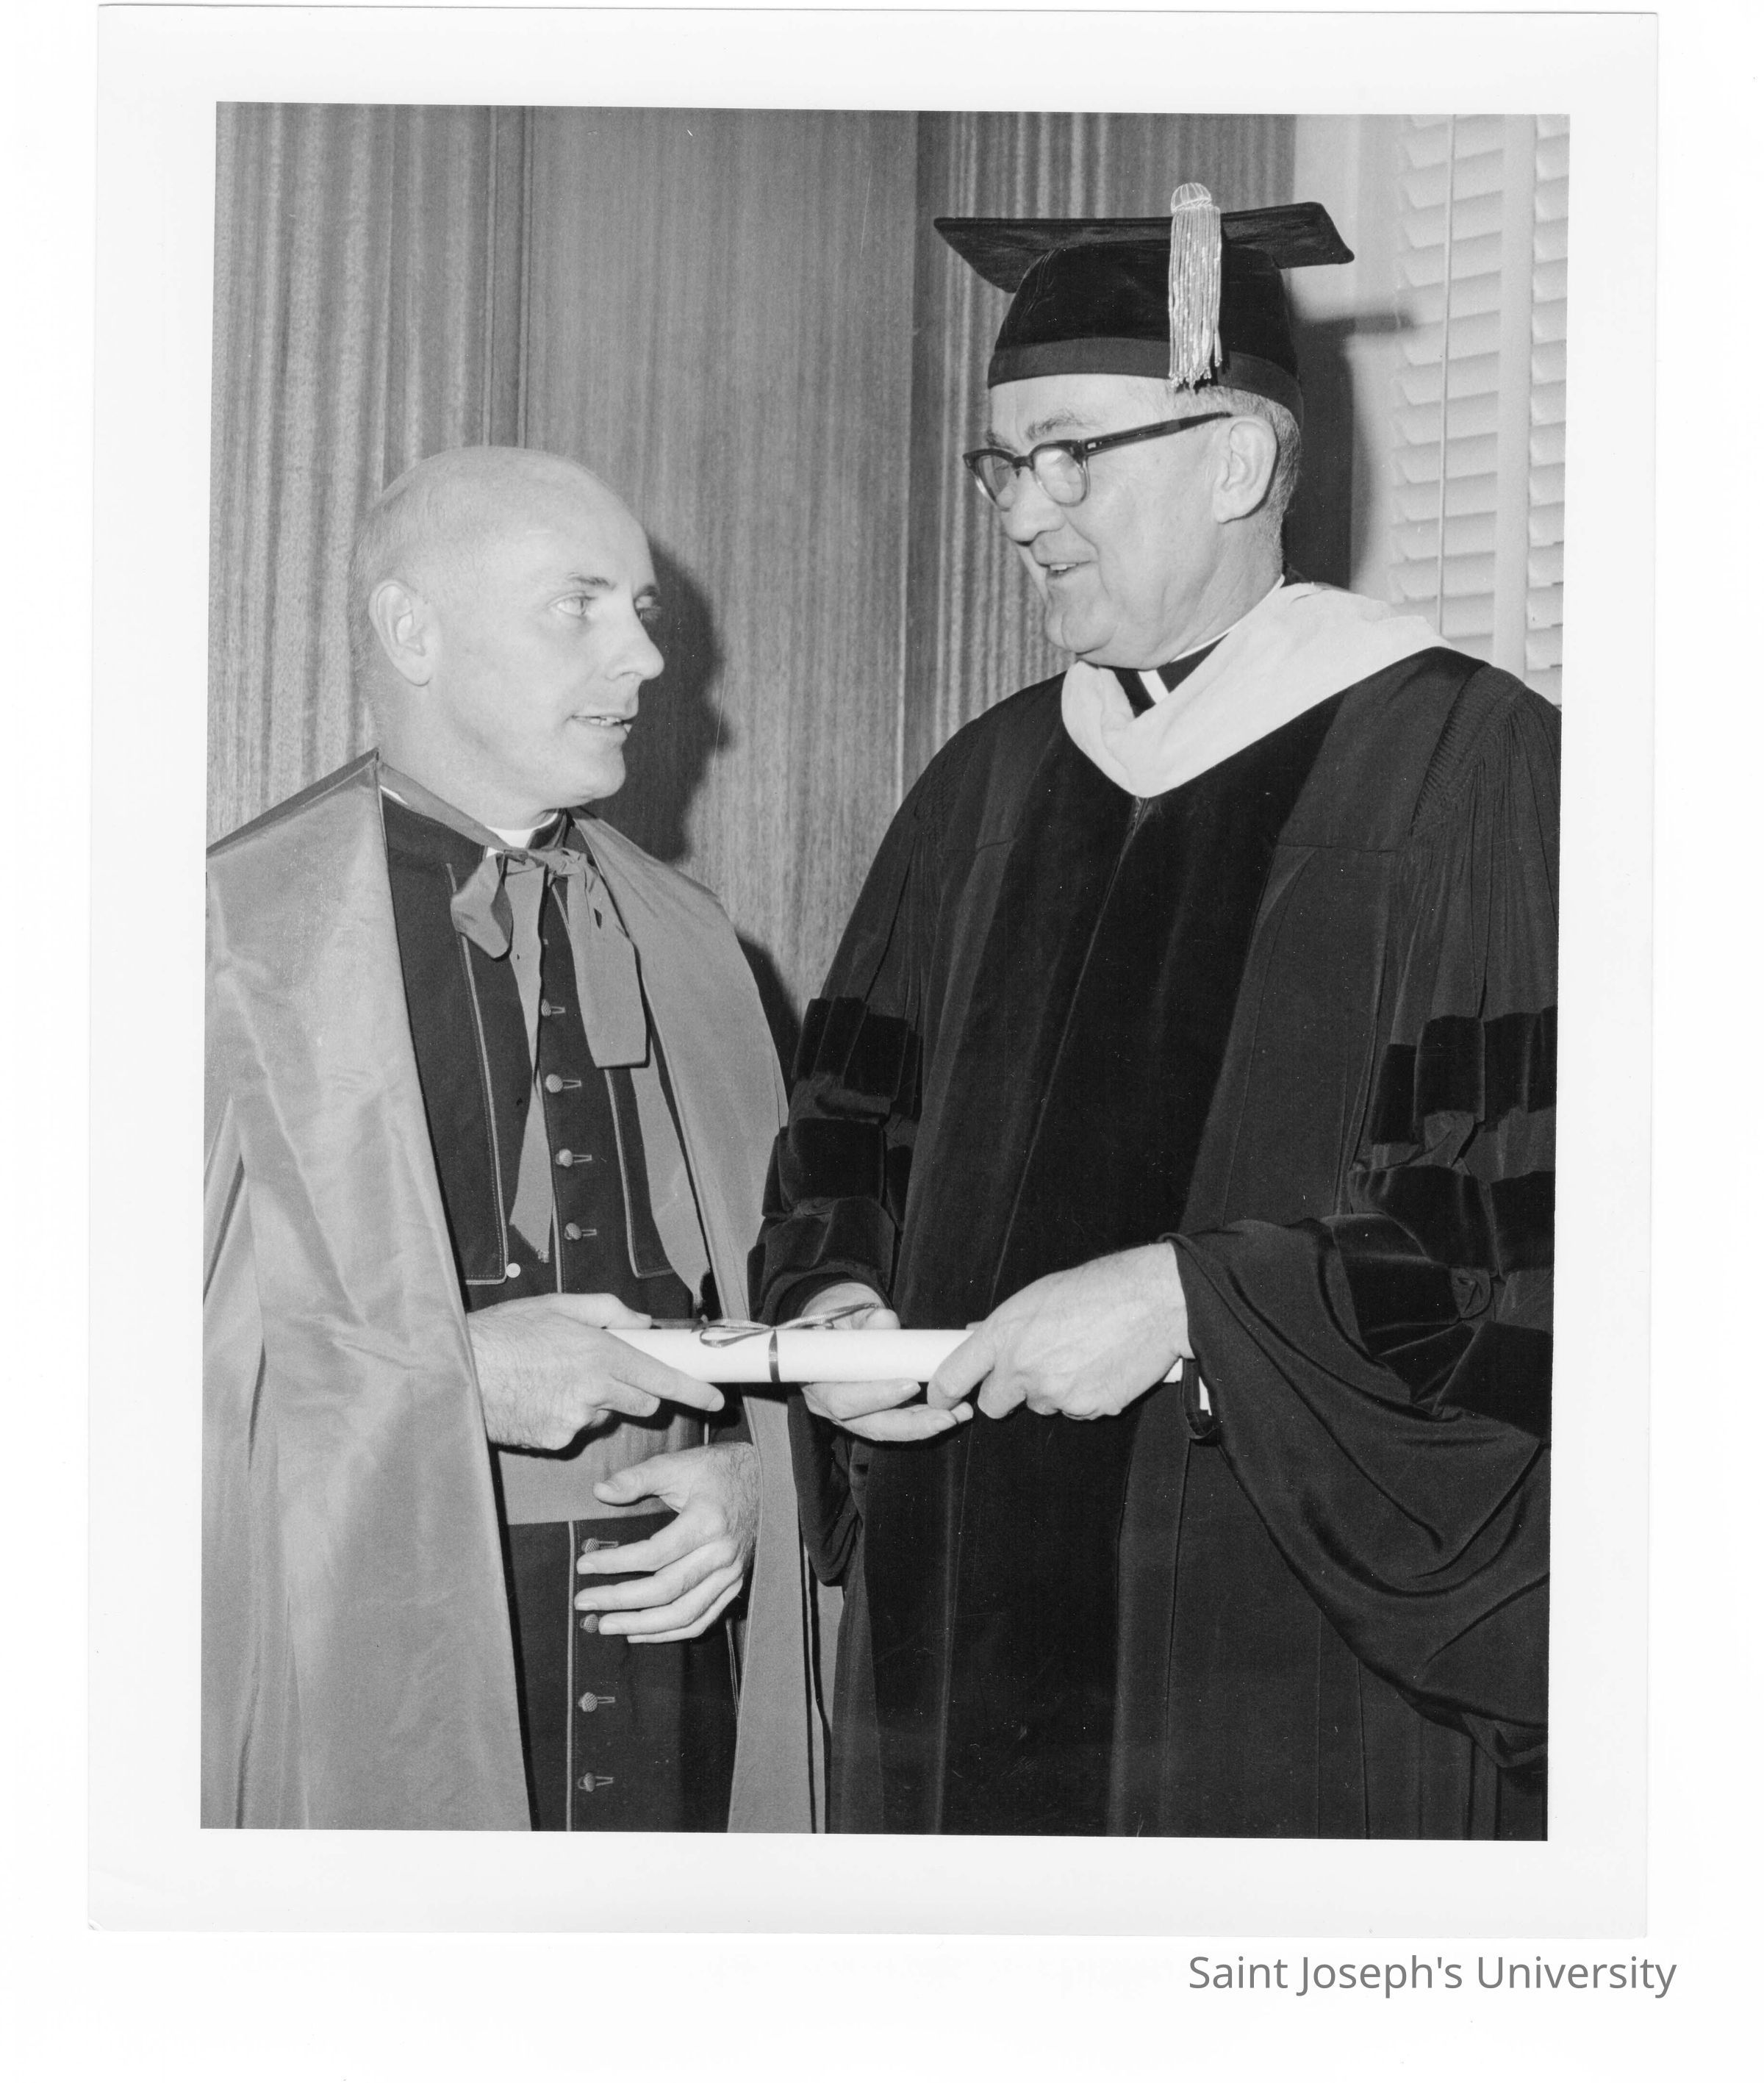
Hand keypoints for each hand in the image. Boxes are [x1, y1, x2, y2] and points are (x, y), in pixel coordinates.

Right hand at [469, 1292, 722, 1450]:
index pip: (662, 1379)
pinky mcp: (555, 1440)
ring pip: (604, 1416)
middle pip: (642, 1404)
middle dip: (638, 1393)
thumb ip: (608, 1311)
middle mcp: (594, 1391)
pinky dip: (566, 1417)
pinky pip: (575, 1430)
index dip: (694, 1392)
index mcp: (601, 1353)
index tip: (716, 1401)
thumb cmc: (505, 1332)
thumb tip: (642, 1322)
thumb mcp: (558, 1304)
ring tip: (554, 1380)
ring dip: (595, 1403)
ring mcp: (575, 1421)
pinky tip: (539, 1398)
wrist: (458, 1370)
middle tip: (608, 1373)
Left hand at [575, 1443, 759, 1641]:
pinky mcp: (735, 1586)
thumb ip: (638, 1478)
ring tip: (605, 1625)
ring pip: (683, 1614)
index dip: (615, 1563)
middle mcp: (722, 1554)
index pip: (654, 1553)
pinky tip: (639, 1634)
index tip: (583, 1563)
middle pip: (666, 1590)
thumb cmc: (718, 1470)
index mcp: (708, 1521)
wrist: (768, 1480)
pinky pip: (702, 1621)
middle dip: (620, 1600)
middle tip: (584, 1602)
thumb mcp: (679, 1464)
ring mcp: (732, 1575)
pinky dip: (670, 1633)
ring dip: (641, 1626)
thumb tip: (599, 1492)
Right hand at [797, 1280, 972, 1442]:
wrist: (837, 1323)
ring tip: (959, 1414)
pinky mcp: (875, 1413)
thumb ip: (865, 1319)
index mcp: (818, 1381)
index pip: (844, 1400)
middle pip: (871, 1425)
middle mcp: (832, 1406)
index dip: (875, 1397)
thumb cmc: (838, 1316)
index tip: (910, 1387)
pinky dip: (926, 1419)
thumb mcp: (847, 1311)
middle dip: (911, 1423)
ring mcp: (854, 1414)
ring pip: (888, 1428)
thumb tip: (885, 1320)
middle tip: (946, 1416)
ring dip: (925, 1425)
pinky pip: (899, 1422)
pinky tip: (956, 1413)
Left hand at [926, 1245, 1190, 1421]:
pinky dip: (1084, 1396)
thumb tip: (977, 1334)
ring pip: (1040, 1405)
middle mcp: (1023, 1368)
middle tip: (1030, 1371)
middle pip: (994, 1404)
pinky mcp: (1088, 1409)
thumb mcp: (1039, 1295)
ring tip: (1081, 1355)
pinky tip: (1101, 1367)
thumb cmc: (1100, 1288)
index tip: (943, 1398)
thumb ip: (1006, 1324)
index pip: (953, 1376)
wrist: (1155, 1301)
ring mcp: (1056, 1393)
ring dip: (1052, 1390)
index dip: (942, 1393)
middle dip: (1007, 1393)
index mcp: (1004, 1333)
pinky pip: (1075, 1410)